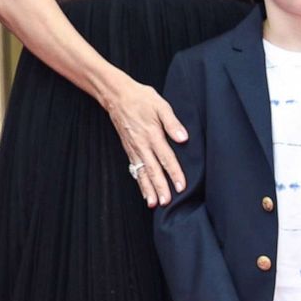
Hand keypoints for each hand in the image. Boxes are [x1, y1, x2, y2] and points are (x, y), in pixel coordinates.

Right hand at [103, 78, 187, 206]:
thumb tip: (183, 138)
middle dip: (160, 187)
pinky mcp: (129, 150)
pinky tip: (145, 192)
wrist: (117, 96)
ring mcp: (134, 149)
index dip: (174, 172)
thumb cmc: (142, 99)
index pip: (166, 157)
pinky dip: (140, 182)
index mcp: (152, 134)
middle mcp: (142, 145)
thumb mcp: (160, 105)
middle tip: (167, 202)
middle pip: (153, 170)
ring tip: (154, 204)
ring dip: (148, 189)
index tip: (181, 186)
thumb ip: (172, 123)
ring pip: (142, 172)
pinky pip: (135, 169)